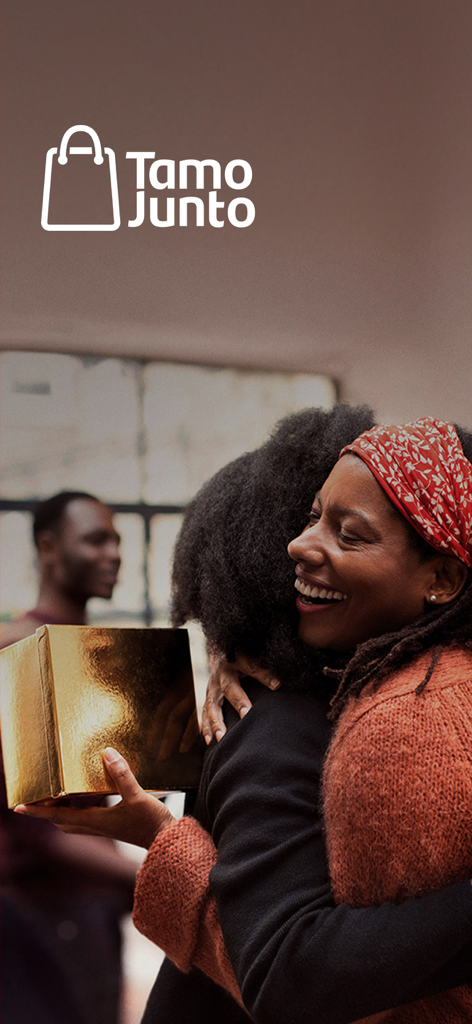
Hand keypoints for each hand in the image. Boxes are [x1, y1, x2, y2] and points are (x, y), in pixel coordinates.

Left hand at [14, 748, 175, 849]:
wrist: (166, 842)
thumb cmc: (151, 823)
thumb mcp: (138, 797)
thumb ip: (122, 775)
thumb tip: (107, 753)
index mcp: (94, 821)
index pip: (58, 815)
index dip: (38, 810)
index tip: (19, 806)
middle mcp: (94, 827)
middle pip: (61, 820)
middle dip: (46, 810)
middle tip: (36, 797)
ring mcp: (103, 828)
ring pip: (73, 820)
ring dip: (62, 810)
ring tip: (57, 793)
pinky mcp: (111, 826)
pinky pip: (87, 817)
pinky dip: (80, 808)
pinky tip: (91, 794)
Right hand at [202, 651, 280, 744]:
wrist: (222, 655)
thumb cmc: (243, 658)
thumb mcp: (253, 657)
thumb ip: (265, 669)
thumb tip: (280, 684)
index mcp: (237, 659)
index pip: (252, 667)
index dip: (264, 675)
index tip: (277, 685)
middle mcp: (222, 673)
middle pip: (229, 687)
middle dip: (238, 701)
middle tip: (246, 716)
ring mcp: (212, 686)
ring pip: (212, 703)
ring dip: (216, 721)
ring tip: (221, 738)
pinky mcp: (207, 696)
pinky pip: (204, 712)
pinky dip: (206, 726)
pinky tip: (210, 741)